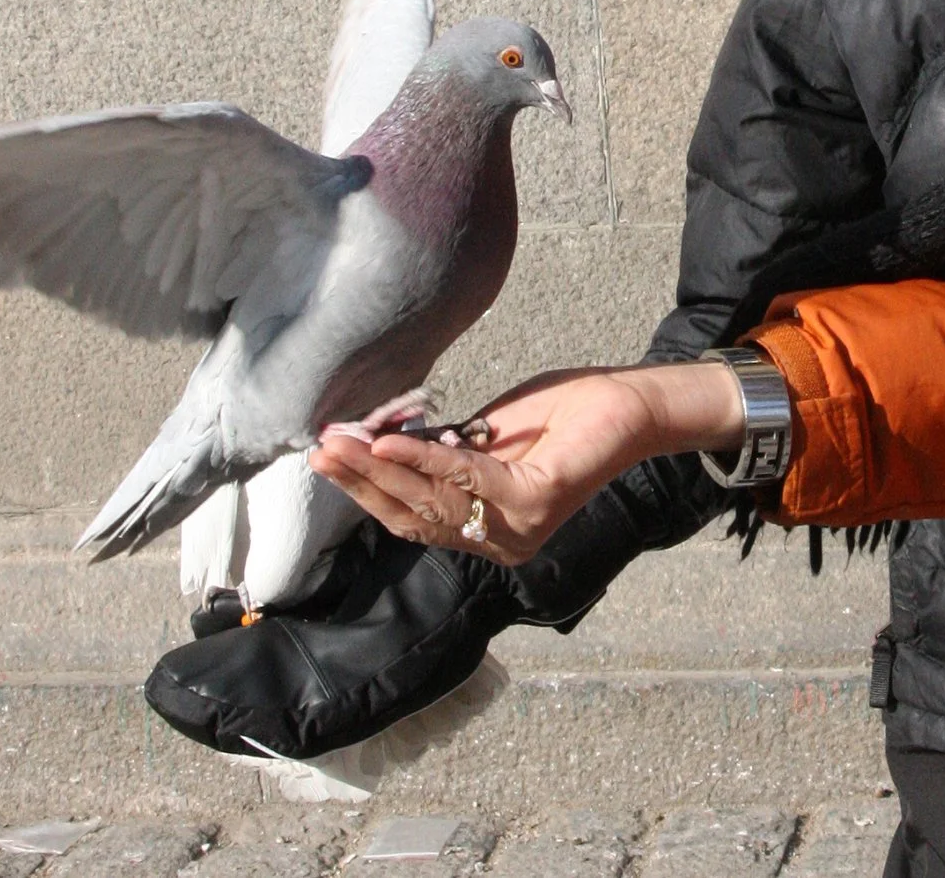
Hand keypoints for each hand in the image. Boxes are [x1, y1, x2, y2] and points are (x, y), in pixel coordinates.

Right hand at [312, 362, 745, 565]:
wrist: (625, 402)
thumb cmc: (559, 415)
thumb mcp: (482, 435)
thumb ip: (436, 451)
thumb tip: (373, 445)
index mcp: (485, 532)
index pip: (411, 519)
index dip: (365, 490)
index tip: (325, 454)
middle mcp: (499, 543)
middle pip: (412, 516)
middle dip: (360, 481)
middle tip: (319, 448)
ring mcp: (517, 528)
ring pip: (431, 502)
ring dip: (379, 470)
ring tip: (342, 441)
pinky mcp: (534, 502)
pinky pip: (464, 480)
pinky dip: (423, 460)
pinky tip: (388, 444)